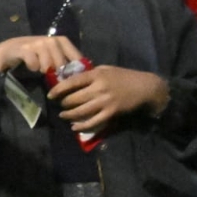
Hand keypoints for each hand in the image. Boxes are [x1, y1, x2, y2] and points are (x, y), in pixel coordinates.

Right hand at [0, 34, 81, 73]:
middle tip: (56, 77)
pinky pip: (33, 59)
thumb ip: (61, 62)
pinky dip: (34, 66)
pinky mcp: (22, 49)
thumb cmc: (31, 56)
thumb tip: (77, 72)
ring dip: (46, 66)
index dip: (74, 60)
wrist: (6, 52)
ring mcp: (34, 43)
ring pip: (47, 56)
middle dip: (59, 67)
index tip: (75, 73)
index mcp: (56, 40)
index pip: (70, 49)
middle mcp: (46, 39)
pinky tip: (32, 68)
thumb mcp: (48, 58)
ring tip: (43, 72)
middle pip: (59, 54)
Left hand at [48, 64, 168, 131]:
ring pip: (80, 111)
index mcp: (96, 75)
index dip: (58, 89)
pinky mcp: (111, 113)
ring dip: (68, 115)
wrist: (145, 87)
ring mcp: (105, 102)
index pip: (72, 82)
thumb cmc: (124, 76)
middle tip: (60, 105)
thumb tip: (71, 80)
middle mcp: (99, 88)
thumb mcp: (106, 69)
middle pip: (73, 99)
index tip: (51, 95)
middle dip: (63, 103)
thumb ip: (90, 74)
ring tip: (63, 115)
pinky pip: (92, 122)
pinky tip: (74, 127)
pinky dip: (81, 126)